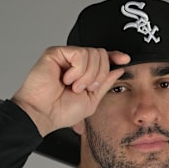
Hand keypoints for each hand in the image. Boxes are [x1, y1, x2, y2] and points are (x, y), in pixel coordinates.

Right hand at [12, 46, 130, 135]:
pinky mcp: (56, 53)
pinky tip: (67, 79)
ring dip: (88, 75)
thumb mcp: (92, 100)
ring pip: (93, 54)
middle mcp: (74, 63)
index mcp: (84, 72)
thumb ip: (105, 83)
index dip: (114, 56)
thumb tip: (118, 69)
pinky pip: (80, 53)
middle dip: (99, 74)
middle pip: (101, 54)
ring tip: (74, 86)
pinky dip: (78, 70)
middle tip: (85, 88)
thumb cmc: (61, 111)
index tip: (125, 59)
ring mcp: (65, 57)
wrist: (43, 114)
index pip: (102, 58)